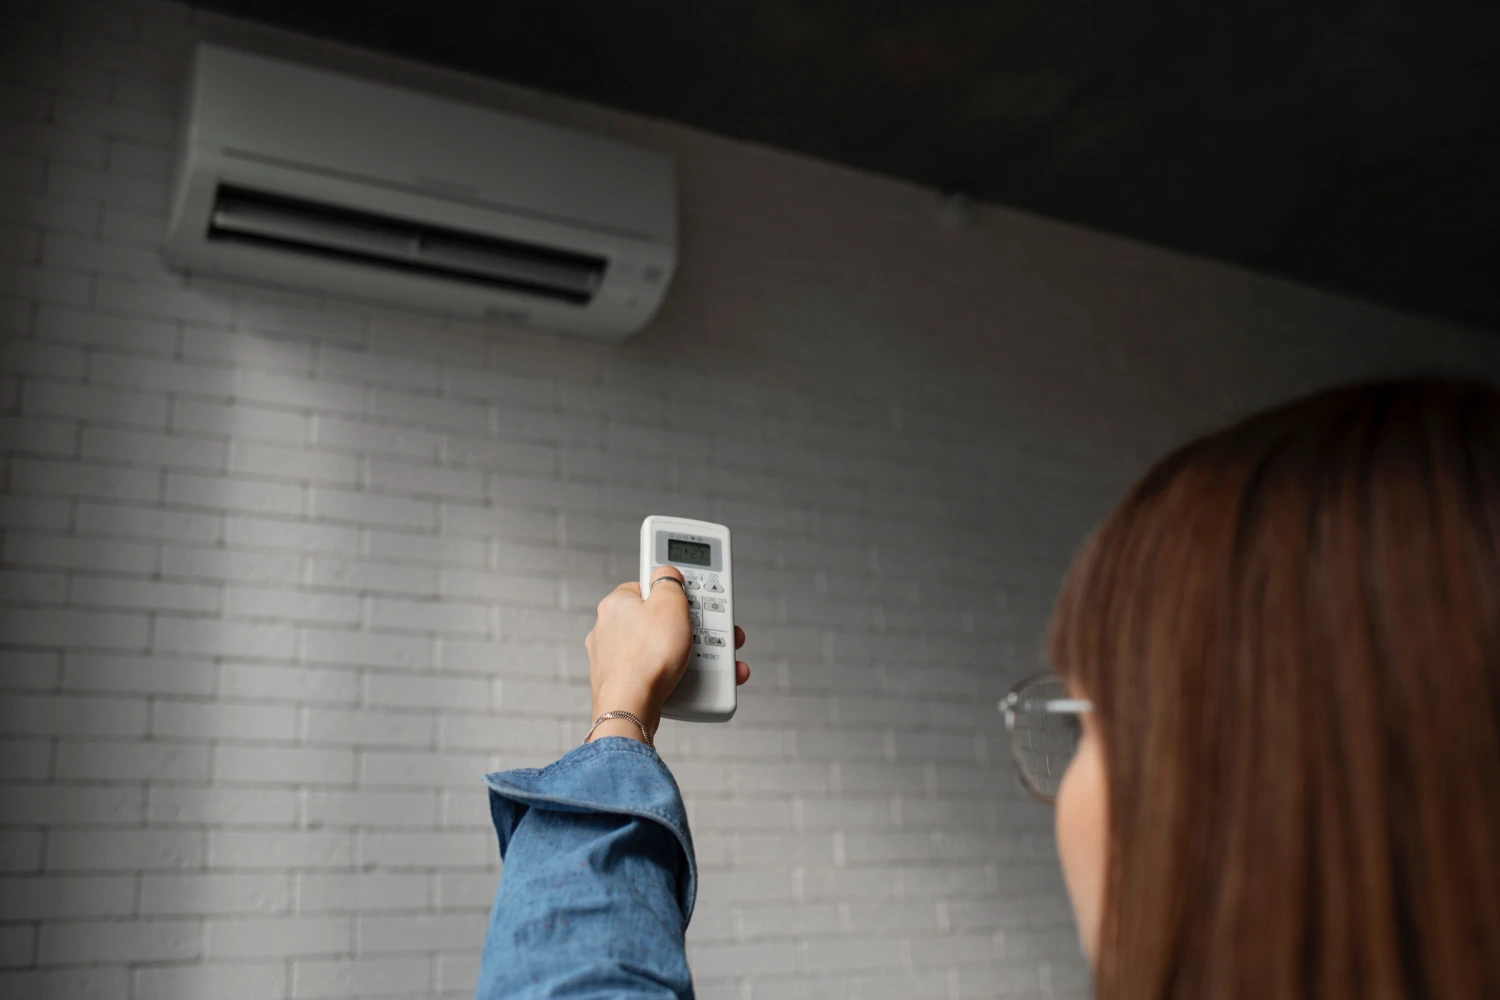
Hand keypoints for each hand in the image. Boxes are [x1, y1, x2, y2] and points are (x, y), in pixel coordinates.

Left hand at [585, 566, 749, 742]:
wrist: (631, 708)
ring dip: (690, 653)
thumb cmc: (647, 658)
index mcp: (616, 604)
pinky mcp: (624, 684)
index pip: (649, 586)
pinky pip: (656, 673)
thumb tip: (666, 573)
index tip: (691, 597)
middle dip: (691, 627)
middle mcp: (609, 630)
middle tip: (713, 632)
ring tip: (714, 661)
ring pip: (660, 649)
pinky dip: (677, 676)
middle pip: (658, 620)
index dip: (674, 591)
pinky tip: (695, 682)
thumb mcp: (669, 603)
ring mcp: (614, 659)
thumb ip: (670, 581)